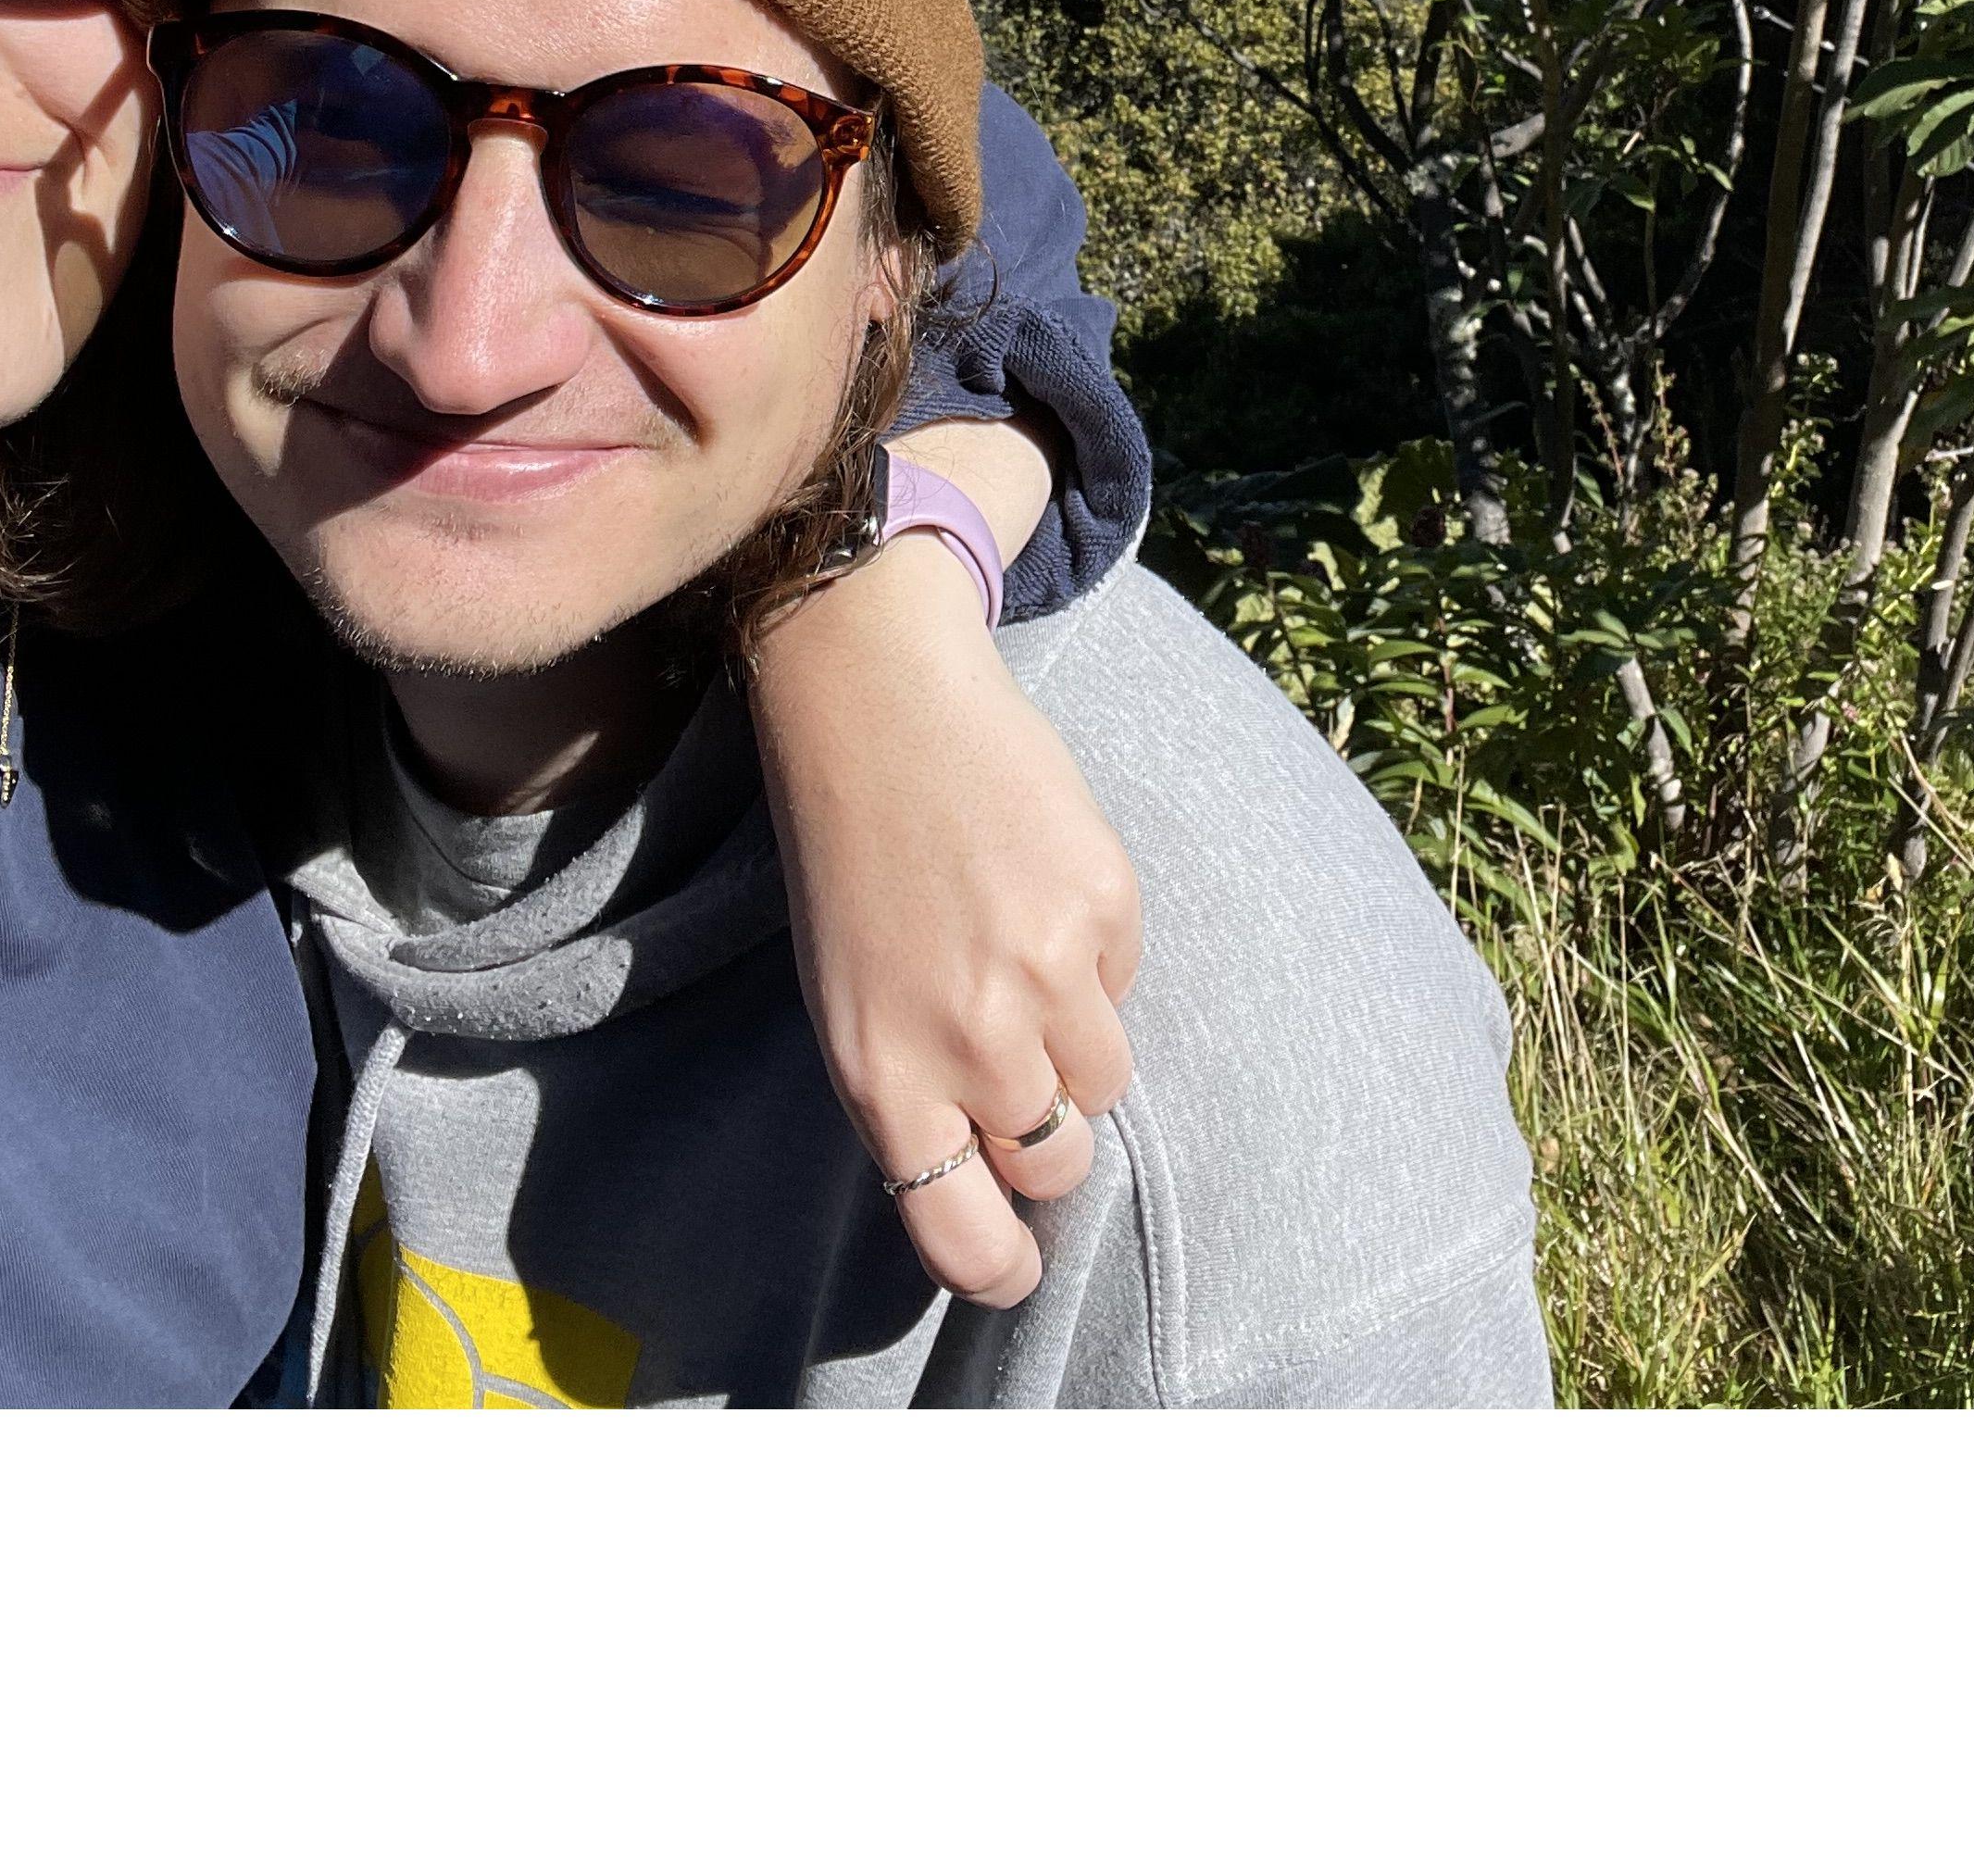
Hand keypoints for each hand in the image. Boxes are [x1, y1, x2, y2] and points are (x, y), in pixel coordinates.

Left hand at [741, 434, 1141, 1310]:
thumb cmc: (850, 860)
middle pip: (1054, 1161)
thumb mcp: (846, 998)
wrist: (877, 706)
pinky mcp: (1104, 903)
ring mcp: (1044, 972)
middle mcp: (966, 1040)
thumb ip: (914, 1089)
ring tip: (1027, 966)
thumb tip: (993, 1165)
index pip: (961, 1234)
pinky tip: (1043, 891)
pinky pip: (1127, 979)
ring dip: (1079, 1046)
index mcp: (881, 1075)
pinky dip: (1099, 956)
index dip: (1001, 1267)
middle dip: (1048, 1140)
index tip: (1016, 1263)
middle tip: (1025, 1083)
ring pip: (1104, 1080)